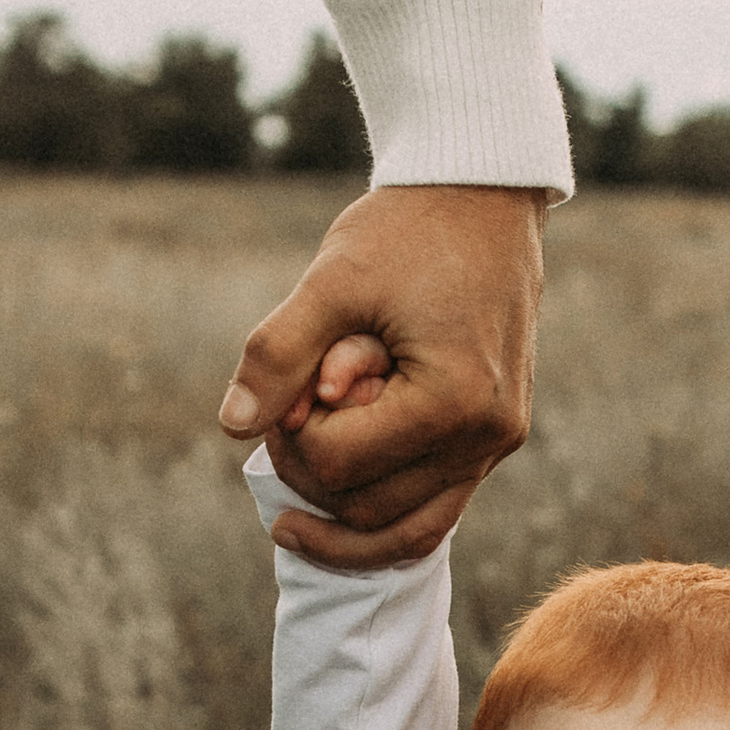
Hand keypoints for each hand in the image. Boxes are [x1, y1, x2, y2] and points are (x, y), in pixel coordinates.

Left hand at [219, 184, 544, 567]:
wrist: (484, 196)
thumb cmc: (408, 228)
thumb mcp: (332, 281)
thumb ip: (278, 354)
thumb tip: (232, 428)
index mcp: (452, 399)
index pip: (340, 464)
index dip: (289, 439)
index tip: (279, 392)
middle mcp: (486, 435)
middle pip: (370, 512)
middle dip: (311, 480)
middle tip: (280, 430)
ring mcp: (497, 443)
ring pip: (409, 534)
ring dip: (344, 527)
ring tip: (290, 523)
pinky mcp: (495, 438)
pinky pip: (436, 508)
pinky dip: (385, 516)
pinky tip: (336, 512)